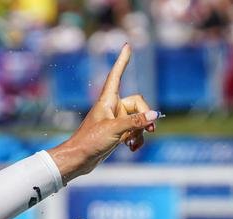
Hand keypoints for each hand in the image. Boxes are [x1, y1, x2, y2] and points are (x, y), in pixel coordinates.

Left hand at [46, 44, 157, 184]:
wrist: (78, 160)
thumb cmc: (89, 142)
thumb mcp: (115, 130)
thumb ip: (135, 121)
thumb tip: (154, 115)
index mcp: (107, 100)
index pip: (116, 75)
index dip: (122, 61)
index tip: (127, 45)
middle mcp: (112, 107)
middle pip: (138, 103)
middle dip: (144, 117)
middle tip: (148, 130)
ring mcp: (114, 120)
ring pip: (138, 119)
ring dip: (140, 131)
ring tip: (133, 144)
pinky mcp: (116, 133)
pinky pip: (133, 130)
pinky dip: (136, 138)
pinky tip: (132, 148)